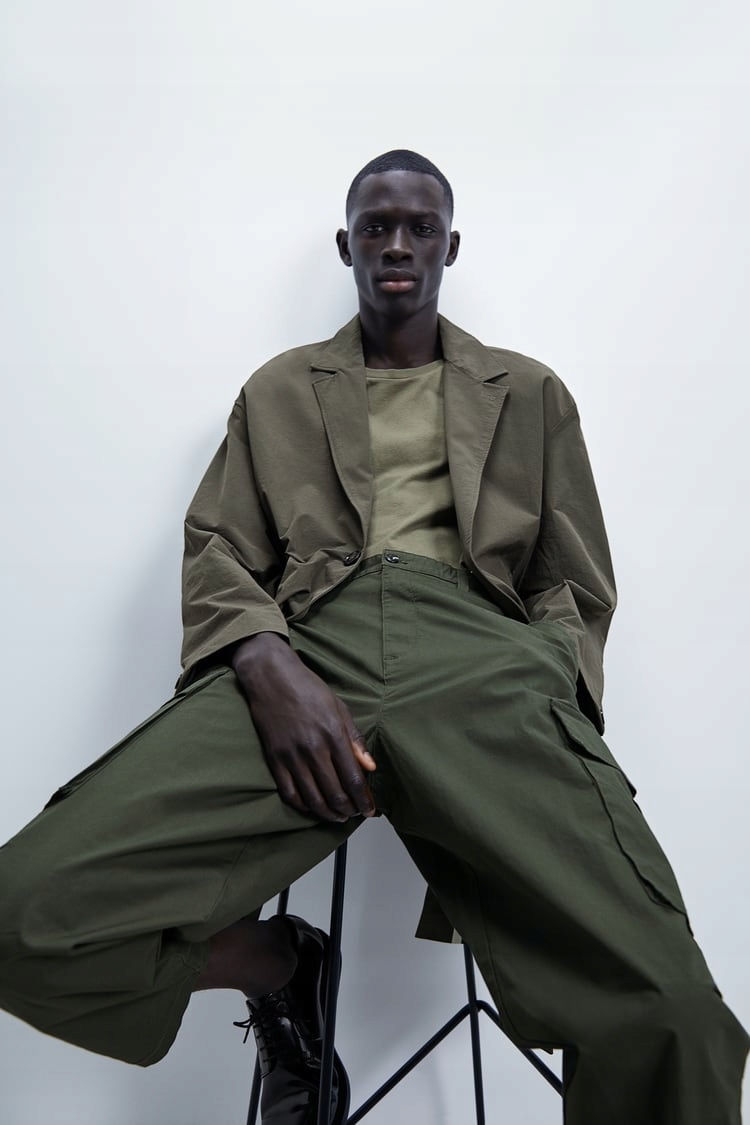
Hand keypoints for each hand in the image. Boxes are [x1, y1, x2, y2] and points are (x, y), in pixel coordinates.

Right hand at [232, 633, 376, 822]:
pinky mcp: (274, 759)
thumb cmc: (308, 688)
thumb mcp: (339, 708)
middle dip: (348, 810)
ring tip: (337, 816)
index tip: (370, 809)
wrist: (271, 676)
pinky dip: (303, 806)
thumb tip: (370, 767)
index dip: (364, 800)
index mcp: (333, 734)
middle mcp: (313, 748)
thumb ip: (355, 740)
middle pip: (335, 793)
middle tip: (355, 814)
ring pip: (313, 798)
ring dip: (328, 813)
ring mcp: (291, 755)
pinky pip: (289, 792)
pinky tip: (313, 808)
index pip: (353, 778)